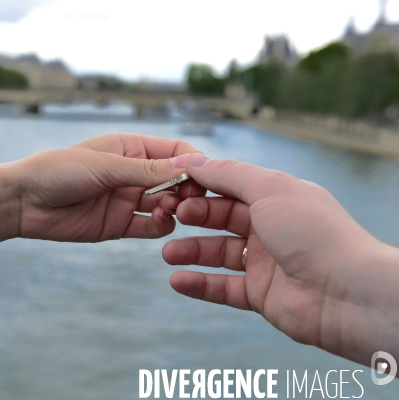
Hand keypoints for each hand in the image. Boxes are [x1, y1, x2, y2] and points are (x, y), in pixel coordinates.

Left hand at [12, 133, 201, 241]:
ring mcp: (128, 200)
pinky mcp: (119, 225)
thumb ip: (148, 170)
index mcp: (131, 148)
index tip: (205, 177)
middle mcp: (134, 173)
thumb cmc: (59, 170)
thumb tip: (192, 165)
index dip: (194, 163)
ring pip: (167, 205)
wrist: (23, 201)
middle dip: (188, 189)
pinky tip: (161, 222)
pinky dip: (162, 226)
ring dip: (176, 208)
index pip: (176, 152)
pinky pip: (151, 227)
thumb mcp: (106, 166)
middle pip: (176, 180)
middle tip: (189, 198)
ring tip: (171, 209)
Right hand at [162, 154, 398, 366]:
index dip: (201, 186)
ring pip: (218, 253)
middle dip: (193, 217)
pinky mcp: (261, 294)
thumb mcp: (269, 188)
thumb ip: (228, 174)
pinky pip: (223, 288)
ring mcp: (265, 262)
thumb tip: (192, 160)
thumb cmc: (312, 231)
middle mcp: (270, 227)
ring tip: (167, 253)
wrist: (347, 291)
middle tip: (172, 217)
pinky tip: (177, 280)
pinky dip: (200, 285)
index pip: (230, 187)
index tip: (173, 186)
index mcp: (276, 197)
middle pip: (221, 218)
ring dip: (190, 252)